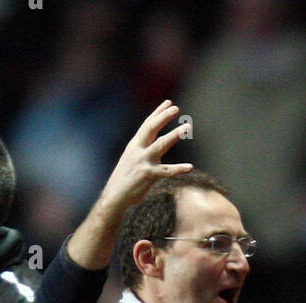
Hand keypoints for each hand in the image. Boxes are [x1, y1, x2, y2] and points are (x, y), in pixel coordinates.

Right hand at [98, 100, 193, 217]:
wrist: (115, 196)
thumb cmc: (125, 179)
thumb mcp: (131, 159)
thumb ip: (142, 150)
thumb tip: (152, 143)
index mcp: (134, 145)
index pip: (147, 124)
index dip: (158, 113)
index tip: (168, 103)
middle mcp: (138, 150)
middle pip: (151, 128)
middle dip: (163, 117)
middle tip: (175, 108)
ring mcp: (143, 162)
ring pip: (161, 144)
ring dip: (174, 135)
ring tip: (187, 128)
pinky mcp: (148, 175)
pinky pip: (167, 171)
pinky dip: (179, 169)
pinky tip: (190, 167)